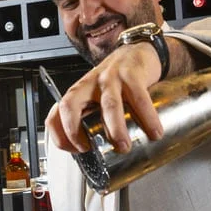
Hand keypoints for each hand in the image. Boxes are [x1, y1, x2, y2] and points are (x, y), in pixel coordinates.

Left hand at [46, 42, 163, 153]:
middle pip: (71, 105)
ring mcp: (110, 77)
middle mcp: (89, 84)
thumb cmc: (115, 81)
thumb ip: (94, 121)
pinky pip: (139, 97)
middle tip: (90, 149)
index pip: (55, 114)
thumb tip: (99, 157)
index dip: (60, 135)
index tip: (76, 150)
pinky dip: (147, 117)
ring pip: (108, 104)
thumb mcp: (97, 99)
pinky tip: (154, 132)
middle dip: (75, 130)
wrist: (137, 52)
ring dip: (115, 128)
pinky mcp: (132, 74)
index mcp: (78, 93)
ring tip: (123, 146)